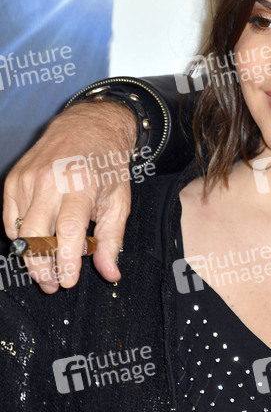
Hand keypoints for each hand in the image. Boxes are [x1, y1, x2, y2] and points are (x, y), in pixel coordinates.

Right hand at [3, 101, 136, 292]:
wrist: (88, 127)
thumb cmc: (107, 166)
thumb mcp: (120, 200)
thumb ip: (112, 239)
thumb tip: (110, 273)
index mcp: (81, 184)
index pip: (68, 231)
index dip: (66, 261)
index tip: (68, 282)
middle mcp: (50, 181)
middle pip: (37, 236)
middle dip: (43, 267)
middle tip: (54, 285)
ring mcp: (27, 180)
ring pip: (21, 231)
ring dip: (32, 257)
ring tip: (47, 271)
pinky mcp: (13, 180)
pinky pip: (11, 220)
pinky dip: (22, 237)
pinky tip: (38, 243)